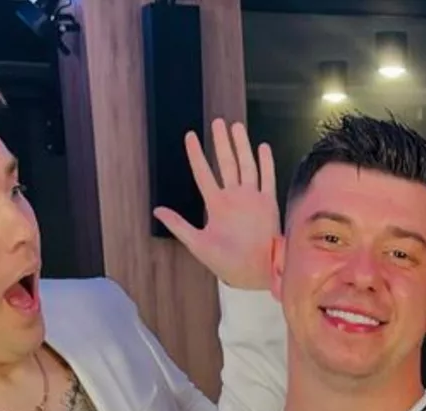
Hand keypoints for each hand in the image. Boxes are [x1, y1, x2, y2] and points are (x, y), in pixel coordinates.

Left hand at [157, 119, 278, 290]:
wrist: (255, 273)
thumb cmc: (226, 262)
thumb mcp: (198, 244)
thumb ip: (179, 225)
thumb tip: (156, 210)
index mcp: (216, 205)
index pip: (204, 173)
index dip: (196, 154)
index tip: (190, 136)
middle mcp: (234, 197)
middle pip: (227, 163)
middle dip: (221, 142)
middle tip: (218, 122)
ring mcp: (252, 199)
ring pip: (246, 165)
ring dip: (241, 146)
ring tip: (236, 127)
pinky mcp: (268, 204)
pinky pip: (267, 179)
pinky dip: (266, 163)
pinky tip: (262, 147)